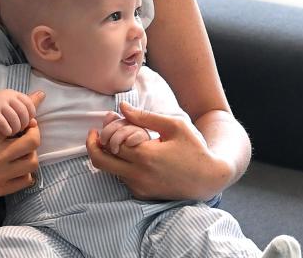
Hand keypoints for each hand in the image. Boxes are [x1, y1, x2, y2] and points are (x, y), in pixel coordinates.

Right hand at [0, 87, 42, 205]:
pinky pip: (26, 180)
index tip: (25, 113)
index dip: (24, 116)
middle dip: (33, 130)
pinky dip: (27, 170)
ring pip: (32, 162)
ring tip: (22, 143)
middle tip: (27, 126)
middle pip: (31, 142)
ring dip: (31, 150)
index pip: (16, 123)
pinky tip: (17, 162)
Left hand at [86, 102, 233, 200]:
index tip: (107, 120)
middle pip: (100, 161)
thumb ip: (145, 116)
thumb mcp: (174, 126)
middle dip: (92, 146)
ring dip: (108, 155)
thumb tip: (121, 107)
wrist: (210, 178)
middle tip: (94, 134)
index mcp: (146, 156)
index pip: (110, 142)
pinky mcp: (143, 195)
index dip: (105, 130)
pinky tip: (131, 155)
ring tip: (118, 141)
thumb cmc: (194, 148)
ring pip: (110, 171)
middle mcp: (139, 175)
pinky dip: (120, 166)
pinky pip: (122, 179)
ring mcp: (140, 187)